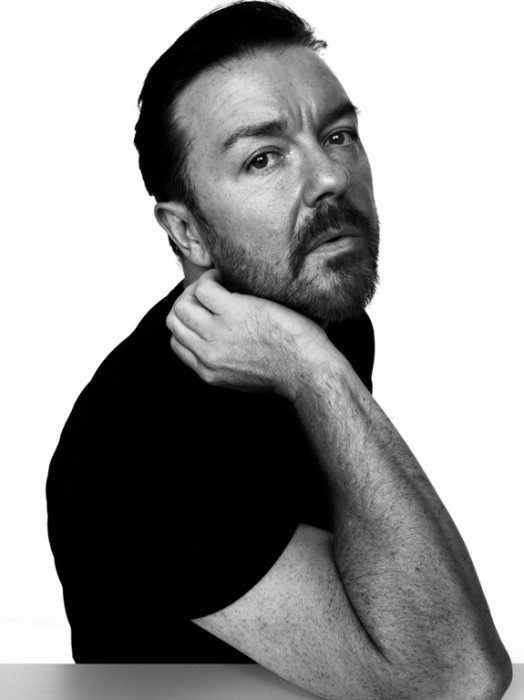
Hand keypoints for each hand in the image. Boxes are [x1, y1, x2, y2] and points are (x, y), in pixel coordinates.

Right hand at [166, 269, 330, 398]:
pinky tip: (225, 277)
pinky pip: (205, 288)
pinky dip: (211, 278)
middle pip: (175, 321)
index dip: (187, 323)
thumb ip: (227, 362)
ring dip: (196, 289)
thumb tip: (225, 342)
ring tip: (217, 283)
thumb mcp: (247, 378)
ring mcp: (218, 333)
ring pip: (183, 305)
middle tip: (207, 293)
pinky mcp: (233, 312)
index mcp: (209, 372)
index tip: (202, 311)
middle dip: (187, 302)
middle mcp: (208, 354)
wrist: (309, 372)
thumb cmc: (291, 371)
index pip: (177, 343)